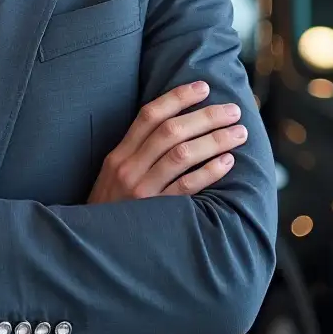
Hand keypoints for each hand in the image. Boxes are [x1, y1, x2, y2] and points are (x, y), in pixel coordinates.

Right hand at [87, 82, 246, 203]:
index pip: (149, 115)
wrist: (94, 246)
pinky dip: (209, 172)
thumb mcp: (113, 176)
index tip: (203, 87)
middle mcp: (128, 167)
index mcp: (118, 154)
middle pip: (171, 131)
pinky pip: (186, 187)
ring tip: (239, 133)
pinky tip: (228, 162)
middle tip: (234, 110)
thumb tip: (176, 129)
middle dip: (206, 116)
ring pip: (182, 154)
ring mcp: (141, 190)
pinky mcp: (155, 213)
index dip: (177, 98)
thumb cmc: (111, 209)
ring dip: (215, 140)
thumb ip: (136, 154)